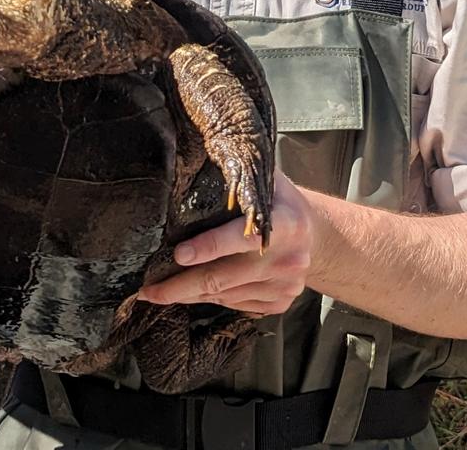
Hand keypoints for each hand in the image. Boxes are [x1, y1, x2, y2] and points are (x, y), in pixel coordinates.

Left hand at [139, 170, 312, 314]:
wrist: (318, 233)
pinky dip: (210, 300)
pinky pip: (236, 306)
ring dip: (189, 295)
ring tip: (158, 292)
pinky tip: (190, 293)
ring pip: (225, 296)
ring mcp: (285, 286)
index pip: (241, 238)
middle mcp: (288, 259)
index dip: (208, 248)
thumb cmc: (281, 200)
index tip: (178, 253)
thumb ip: (239, 175)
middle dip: (181, 285)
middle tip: (148, 289)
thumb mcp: (267, 180)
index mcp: (286, 224)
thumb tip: (195, 161)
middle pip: (224, 278)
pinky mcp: (281, 302)